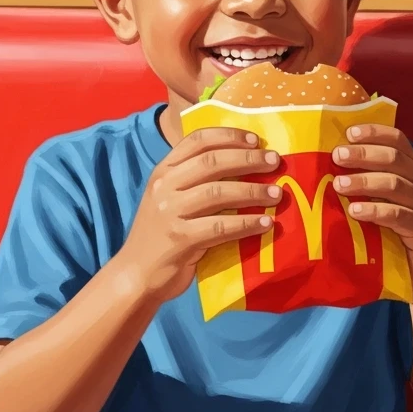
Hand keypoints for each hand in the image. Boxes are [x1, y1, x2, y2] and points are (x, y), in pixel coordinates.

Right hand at [117, 128, 278, 301]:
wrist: (135, 274)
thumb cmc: (161, 235)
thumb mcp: (170, 198)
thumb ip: (195, 180)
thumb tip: (243, 164)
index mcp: (164, 171)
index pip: (197, 140)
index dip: (229, 136)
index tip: (256, 140)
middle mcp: (165, 186)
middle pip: (212, 162)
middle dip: (248, 159)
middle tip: (275, 161)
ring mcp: (170, 212)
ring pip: (219, 193)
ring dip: (253, 191)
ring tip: (277, 194)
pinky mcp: (179, 239)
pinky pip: (221, 226)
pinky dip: (246, 223)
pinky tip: (266, 223)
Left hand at [332, 125, 412, 295]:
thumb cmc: (404, 230)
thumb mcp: (391, 200)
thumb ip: (373, 181)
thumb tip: (334, 165)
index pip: (398, 140)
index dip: (375, 133)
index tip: (349, 132)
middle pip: (394, 158)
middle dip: (364, 154)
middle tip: (337, 156)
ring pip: (395, 184)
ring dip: (364, 181)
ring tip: (339, 184)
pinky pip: (398, 215)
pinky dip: (375, 211)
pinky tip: (355, 211)